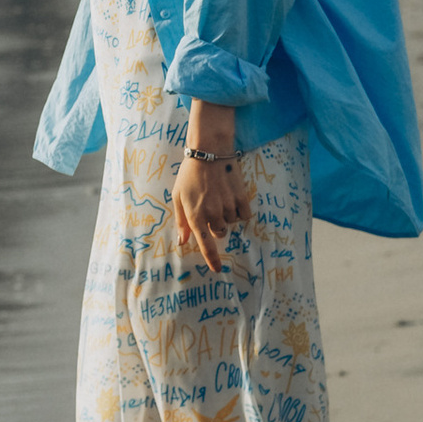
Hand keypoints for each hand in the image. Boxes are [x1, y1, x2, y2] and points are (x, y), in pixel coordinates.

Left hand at [169, 147, 247, 272]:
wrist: (209, 151)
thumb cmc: (189, 174)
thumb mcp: (178, 196)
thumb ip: (182, 222)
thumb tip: (182, 243)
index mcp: (195, 215)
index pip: (206, 244)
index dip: (212, 259)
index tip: (218, 270)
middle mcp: (213, 214)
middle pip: (220, 234)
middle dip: (216, 226)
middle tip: (211, 208)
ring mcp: (229, 206)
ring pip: (231, 223)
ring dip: (227, 215)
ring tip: (220, 196)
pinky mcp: (242, 198)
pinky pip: (244, 215)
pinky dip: (240, 210)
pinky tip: (232, 197)